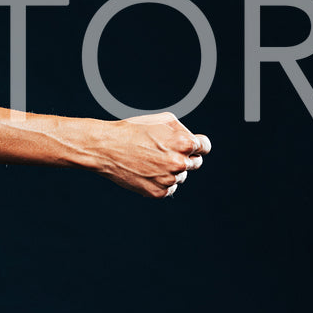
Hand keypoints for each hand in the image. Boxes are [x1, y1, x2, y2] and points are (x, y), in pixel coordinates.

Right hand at [94, 112, 211, 198]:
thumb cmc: (133, 130)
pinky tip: (146, 171)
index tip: (189, 146)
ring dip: (171, 170)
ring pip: (181, 176)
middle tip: (164, 151)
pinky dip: (161, 181)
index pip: (205, 147)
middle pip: (195, 163)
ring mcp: (169, 180)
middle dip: (184, 157)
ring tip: (150, 160)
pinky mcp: (158, 192)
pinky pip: (169, 189)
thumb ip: (184, 131)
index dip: (198, 144)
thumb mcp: (163, 120)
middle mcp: (180, 163)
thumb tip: (195, 142)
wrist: (106, 148)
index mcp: (185, 143)